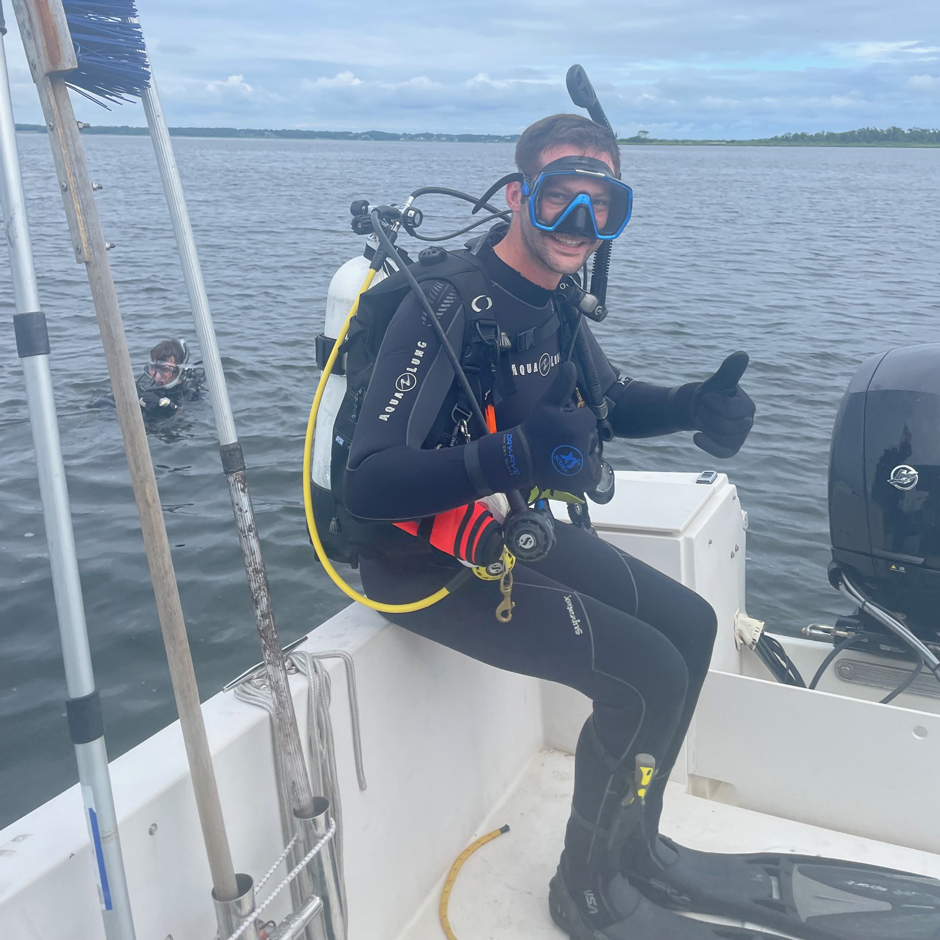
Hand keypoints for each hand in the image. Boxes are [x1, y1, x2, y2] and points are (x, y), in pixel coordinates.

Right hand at [473, 362, 601, 494]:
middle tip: (558, 441)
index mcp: (579, 426)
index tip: (559, 427)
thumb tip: (571, 364)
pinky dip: (586, 469)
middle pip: (591, 436)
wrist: (521, 458)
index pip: (588, 419)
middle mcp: (584, 445)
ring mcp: (585, 464)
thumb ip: (561, 385)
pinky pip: (594, 470)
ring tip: (561, 453)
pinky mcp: (584, 479)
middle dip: (579, 436)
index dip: (574, 421)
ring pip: (592, 452)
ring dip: (582, 451)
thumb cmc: (534, 429)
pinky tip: (570, 465)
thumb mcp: (547, 404)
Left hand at [690, 352, 754, 457]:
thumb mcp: (716, 381)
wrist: (699, 410)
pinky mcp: (730, 449)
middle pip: (728, 427)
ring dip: (704, 428)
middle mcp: (747, 423)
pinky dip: (708, 445)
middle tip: (701, 409)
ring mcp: (739, 438)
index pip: (732, 410)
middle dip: (707, 417)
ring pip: (723, 440)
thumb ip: (729, 371)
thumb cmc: (710, 394)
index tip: (706, 396)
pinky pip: (723, 453)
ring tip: (700, 419)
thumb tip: (741, 354)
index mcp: (748, 407)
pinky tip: (696, 436)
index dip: (714, 403)